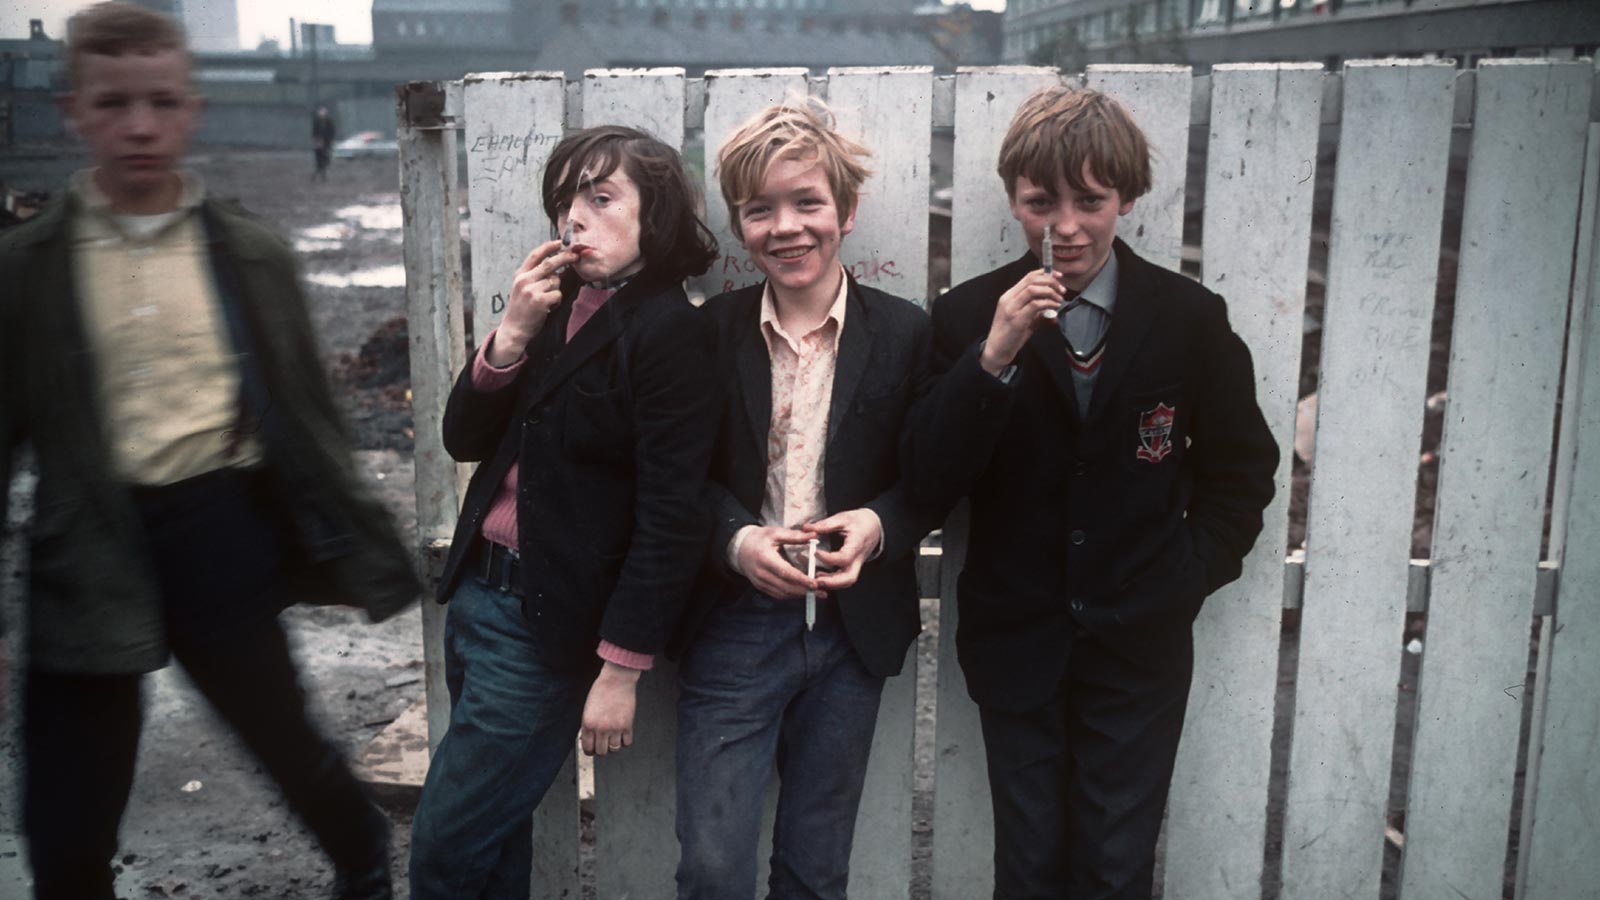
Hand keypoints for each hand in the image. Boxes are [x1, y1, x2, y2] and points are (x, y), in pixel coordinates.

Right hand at [490, 239, 577, 364]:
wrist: (514, 328)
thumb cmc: (521, 308)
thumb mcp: (521, 287)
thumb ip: (533, 275)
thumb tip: (553, 263)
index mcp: (520, 275)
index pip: (535, 255)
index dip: (548, 247)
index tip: (560, 242)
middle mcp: (524, 280)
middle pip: (550, 263)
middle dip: (565, 257)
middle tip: (575, 256)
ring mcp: (531, 290)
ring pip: (556, 281)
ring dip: (556, 289)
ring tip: (547, 299)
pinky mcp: (539, 301)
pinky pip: (558, 294)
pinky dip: (557, 300)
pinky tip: (548, 307)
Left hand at [580, 662, 639, 756]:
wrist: (617, 680)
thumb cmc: (601, 690)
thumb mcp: (587, 709)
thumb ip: (588, 725)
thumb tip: (590, 738)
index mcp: (588, 724)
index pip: (588, 748)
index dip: (590, 750)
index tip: (593, 749)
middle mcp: (601, 728)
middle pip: (601, 752)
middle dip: (602, 748)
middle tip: (603, 742)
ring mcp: (615, 728)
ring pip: (614, 749)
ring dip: (613, 745)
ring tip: (613, 737)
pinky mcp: (628, 725)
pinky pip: (627, 743)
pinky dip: (625, 741)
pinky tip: (622, 734)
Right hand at [734, 525, 817, 599]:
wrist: (739, 548)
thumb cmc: (758, 539)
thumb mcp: (775, 533)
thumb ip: (795, 536)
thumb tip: (814, 535)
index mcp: (765, 559)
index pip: (786, 573)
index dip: (801, 580)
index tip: (815, 583)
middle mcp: (762, 574)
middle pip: (786, 587)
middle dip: (805, 591)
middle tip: (822, 591)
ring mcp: (760, 582)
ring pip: (783, 594)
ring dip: (800, 595)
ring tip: (816, 593)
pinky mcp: (761, 587)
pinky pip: (778, 595)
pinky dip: (791, 595)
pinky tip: (803, 592)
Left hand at [807, 508, 881, 591]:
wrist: (874, 526)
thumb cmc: (860, 521)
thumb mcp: (843, 518)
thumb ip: (825, 524)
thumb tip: (807, 528)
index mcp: (857, 545)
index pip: (844, 558)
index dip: (829, 558)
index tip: (815, 552)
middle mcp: (858, 558)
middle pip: (849, 578)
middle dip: (833, 582)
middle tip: (817, 580)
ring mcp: (857, 564)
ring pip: (847, 581)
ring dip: (832, 584)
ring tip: (816, 579)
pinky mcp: (853, 566)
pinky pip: (844, 578)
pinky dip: (833, 581)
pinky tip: (820, 576)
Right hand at [980, 269, 1064, 375]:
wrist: (996, 351)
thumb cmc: (1010, 335)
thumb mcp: (1025, 319)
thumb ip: (1037, 313)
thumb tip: (1054, 311)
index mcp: (1009, 296)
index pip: (1028, 277)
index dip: (1045, 273)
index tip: (1057, 276)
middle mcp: (1008, 299)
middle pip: (1032, 280)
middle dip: (1051, 282)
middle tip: (1061, 290)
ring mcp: (1011, 308)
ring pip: (1033, 289)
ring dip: (1050, 292)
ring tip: (1058, 300)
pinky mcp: (1016, 320)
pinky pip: (1035, 305)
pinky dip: (1048, 303)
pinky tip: (1053, 307)